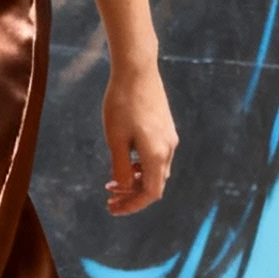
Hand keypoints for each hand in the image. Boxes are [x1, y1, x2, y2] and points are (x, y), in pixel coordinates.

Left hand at [103, 60, 176, 213]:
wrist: (137, 69)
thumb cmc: (121, 103)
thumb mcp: (115, 139)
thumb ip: (120, 167)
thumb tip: (125, 189)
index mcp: (156, 154)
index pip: (150, 193)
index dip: (132, 205)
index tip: (112, 208)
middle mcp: (168, 149)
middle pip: (154, 184)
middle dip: (132, 195)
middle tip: (109, 197)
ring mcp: (169, 138)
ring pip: (155, 171)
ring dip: (136, 180)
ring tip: (112, 181)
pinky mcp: (166, 128)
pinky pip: (156, 157)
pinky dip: (141, 166)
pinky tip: (125, 161)